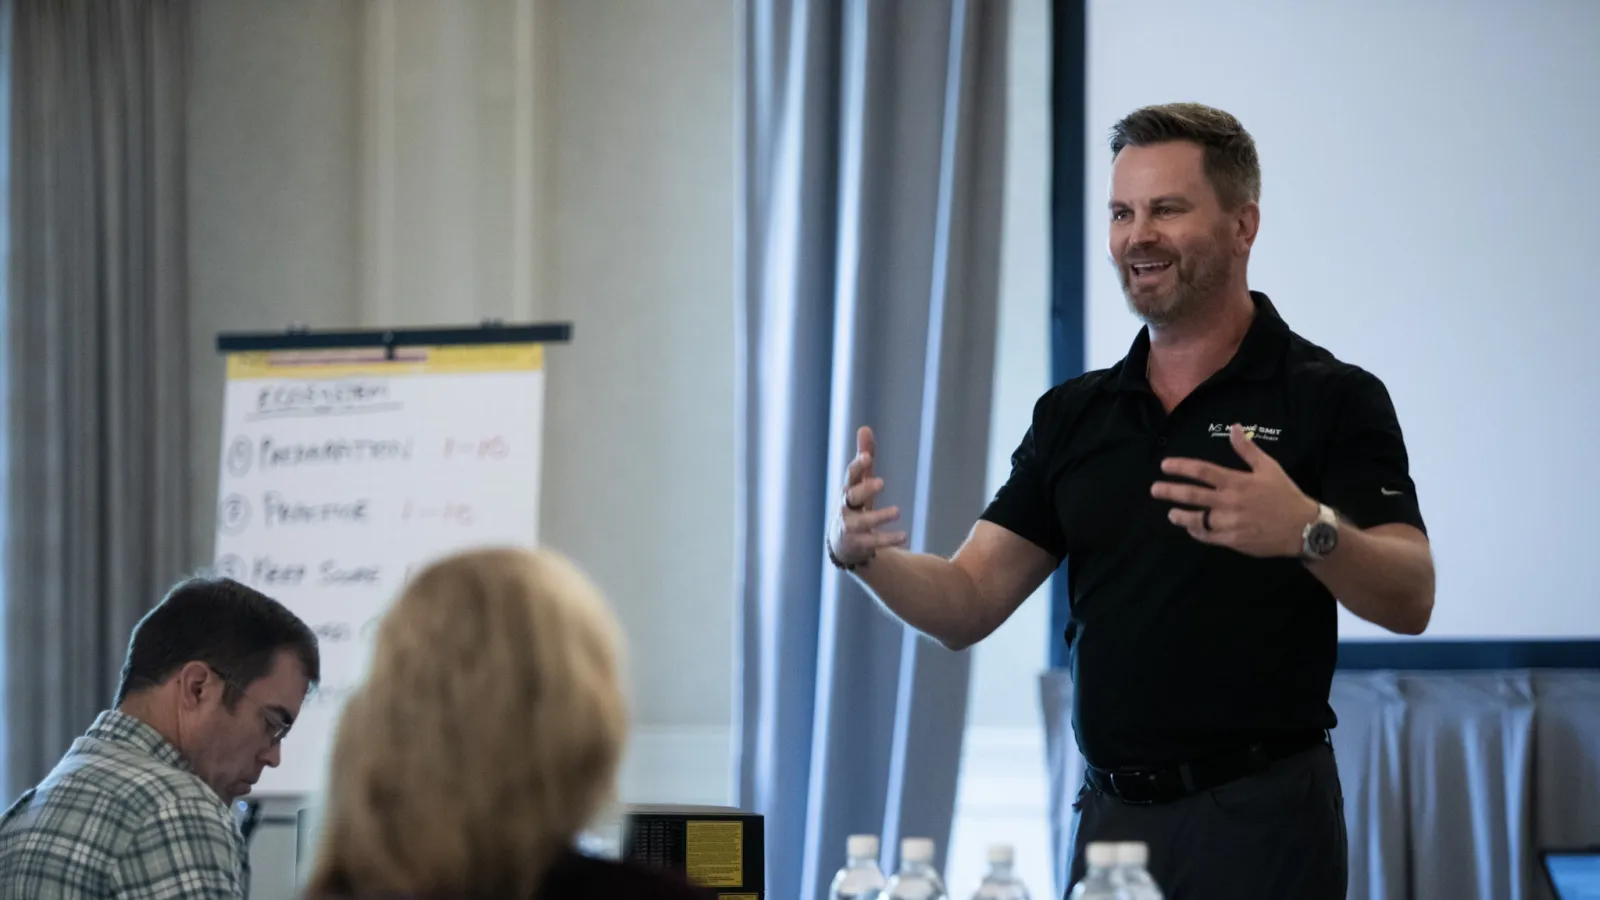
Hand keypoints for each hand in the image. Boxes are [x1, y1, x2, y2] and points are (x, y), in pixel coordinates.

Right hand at [828, 426, 908, 566]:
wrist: (843, 544)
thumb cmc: (854, 506)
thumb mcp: (859, 482)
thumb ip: (864, 457)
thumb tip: (865, 428)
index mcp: (847, 491)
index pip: (850, 476)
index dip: (857, 466)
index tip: (868, 458)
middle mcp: (844, 508)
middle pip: (851, 497)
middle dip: (865, 489)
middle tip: (881, 482)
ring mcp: (849, 528)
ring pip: (862, 522)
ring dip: (879, 516)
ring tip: (898, 511)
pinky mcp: (858, 545)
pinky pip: (873, 542)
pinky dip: (887, 539)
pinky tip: (904, 536)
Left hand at [1150, 423, 1318, 557]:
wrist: (1303, 528)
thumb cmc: (1284, 495)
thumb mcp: (1269, 468)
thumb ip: (1247, 449)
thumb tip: (1234, 427)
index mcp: (1237, 482)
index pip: (1202, 471)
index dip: (1181, 467)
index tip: (1164, 465)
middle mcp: (1230, 501)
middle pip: (1193, 495)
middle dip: (1170, 491)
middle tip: (1154, 489)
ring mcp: (1230, 523)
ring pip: (1197, 519)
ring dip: (1180, 515)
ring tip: (1171, 513)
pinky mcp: (1233, 540)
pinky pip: (1208, 536)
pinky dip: (1197, 532)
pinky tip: (1191, 527)